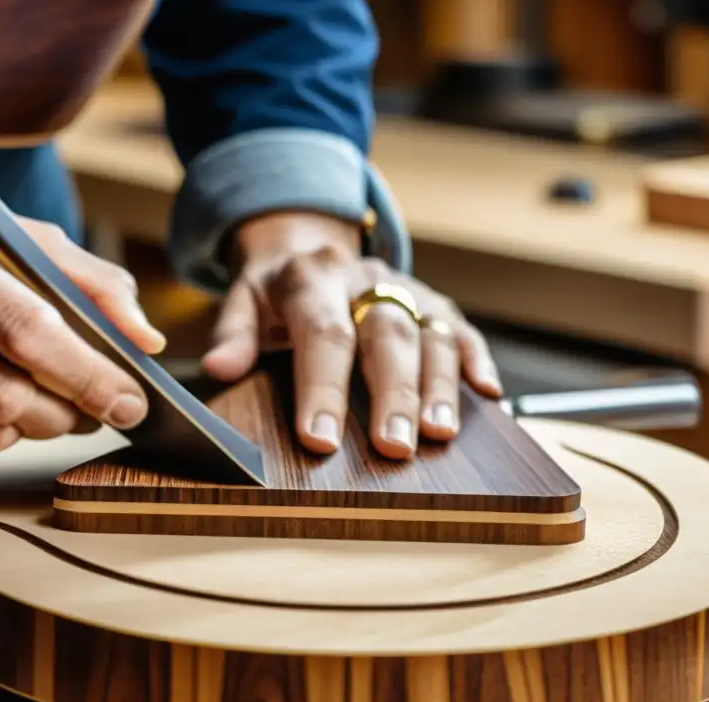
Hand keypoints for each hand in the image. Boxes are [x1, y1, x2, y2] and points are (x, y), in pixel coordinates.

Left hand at [201, 211, 501, 458]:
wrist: (308, 248)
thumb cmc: (274, 292)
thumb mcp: (242, 302)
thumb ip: (232, 334)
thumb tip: (220, 368)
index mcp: (311, 278)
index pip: (322, 333)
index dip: (323, 388)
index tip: (320, 439)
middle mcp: (364, 278)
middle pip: (386, 334)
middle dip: (392, 394)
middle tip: (394, 448)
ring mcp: (404, 288)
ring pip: (431, 331)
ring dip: (439, 386)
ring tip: (439, 435)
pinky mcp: (432, 301)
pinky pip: (461, 328)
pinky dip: (477, 360)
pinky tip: (489, 394)